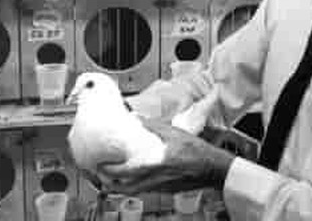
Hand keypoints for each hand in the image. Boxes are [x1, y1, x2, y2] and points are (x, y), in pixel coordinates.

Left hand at [97, 119, 235, 194]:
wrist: (212, 168)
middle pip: (122, 188)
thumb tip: (137, 118)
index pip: (123, 172)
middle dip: (107, 182)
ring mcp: (157, 187)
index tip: (99, 163)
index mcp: (153, 164)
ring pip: (131, 192)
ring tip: (111, 177)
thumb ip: (154, 127)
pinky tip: (132, 178)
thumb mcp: (174, 133)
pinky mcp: (163, 191)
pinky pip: (142, 191)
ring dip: (118, 186)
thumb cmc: (196, 151)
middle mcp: (152, 179)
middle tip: (100, 172)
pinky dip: (132, 186)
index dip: (107, 170)